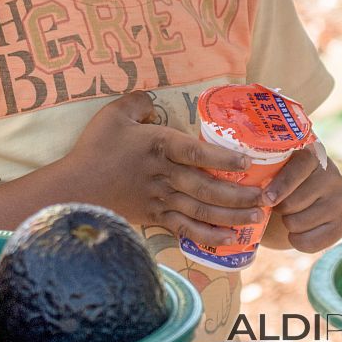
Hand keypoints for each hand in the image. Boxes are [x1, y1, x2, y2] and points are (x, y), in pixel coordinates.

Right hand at [65, 90, 266, 246]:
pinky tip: (228, 240)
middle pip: (207, 188)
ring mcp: (161, 199)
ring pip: (202, 211)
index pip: (196, 153)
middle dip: (239, 194)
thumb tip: (153, 101)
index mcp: (158, 146)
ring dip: (232, 216)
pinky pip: (186, 230)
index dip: (223, 159)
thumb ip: (138, 102)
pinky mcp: (155, 217)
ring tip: (256, 219)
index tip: (246, 162)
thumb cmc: (95, 148)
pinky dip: (209, 237)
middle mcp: (164, 175)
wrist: (76, 187)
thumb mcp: (114, 114)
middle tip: (265, 197)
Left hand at [263, 146, 341, 251]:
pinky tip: (295, 233)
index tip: (266, 198)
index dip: (282, 185)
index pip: (299, 168)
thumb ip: (265, 169)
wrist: (298, 200)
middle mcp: (331, 174)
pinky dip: (298, 242)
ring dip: (287, 224)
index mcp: (312, 154)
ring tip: (286, 215)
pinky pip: (313, 242)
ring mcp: (339, 199)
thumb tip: (249, 183)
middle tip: (275, 205)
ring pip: (300, 222)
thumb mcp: (273, 168)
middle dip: (279, 208)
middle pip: (296, 201)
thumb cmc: (277, 179)